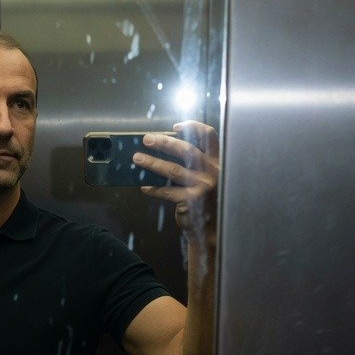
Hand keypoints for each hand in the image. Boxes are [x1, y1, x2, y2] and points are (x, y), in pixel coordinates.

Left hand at [134, 121, 218, 240]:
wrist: (212, 228)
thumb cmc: (205, 199)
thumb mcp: (206, 176)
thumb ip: (195, 163)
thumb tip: (166, 148)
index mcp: (217, 161)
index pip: (209, 136)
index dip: (192, 127)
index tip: (174, 127)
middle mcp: (212, 171)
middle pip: (187, 149)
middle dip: (164, 142)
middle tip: (147, 139)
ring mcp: (202, 185)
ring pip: (173, 169)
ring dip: (152, 163)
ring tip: (137, 159)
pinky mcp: (192, 200)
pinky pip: (167, 191)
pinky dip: (154, 188)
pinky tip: (144, 187)